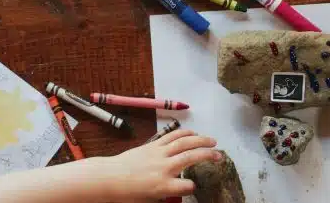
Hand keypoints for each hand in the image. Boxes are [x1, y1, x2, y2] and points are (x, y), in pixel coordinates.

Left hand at [95, 129, 220, 201]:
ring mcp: (158, 154)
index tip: (192, 187)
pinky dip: (185, 132)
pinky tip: (194, 132)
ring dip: (201, 139)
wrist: (109, 178)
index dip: (192, 187)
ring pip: (184, 142)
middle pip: (191, 157)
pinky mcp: (153, 145)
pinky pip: (172, 136)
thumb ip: (167, 195)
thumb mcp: (150, 201)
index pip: (187, 186)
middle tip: (220, 156)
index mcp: (163, 186)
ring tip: (214, 141)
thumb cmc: (128, 194)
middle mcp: (163, 167)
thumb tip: (180, 191)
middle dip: (208, 155)